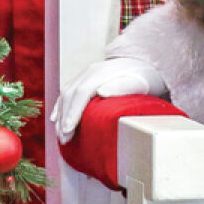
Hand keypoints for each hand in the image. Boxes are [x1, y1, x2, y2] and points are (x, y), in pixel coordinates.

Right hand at [51, 57, 166, 143]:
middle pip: (70, 94)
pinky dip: (60, 106)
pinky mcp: (85, 77)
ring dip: (61, 114)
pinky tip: (56, 119)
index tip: (68, 130)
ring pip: (66, 93)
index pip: (81, 92)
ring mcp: (87, 73)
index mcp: (103, 72)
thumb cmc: (145, 78)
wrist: (147, 64)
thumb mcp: (139, 83)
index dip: (73, 112)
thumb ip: (122, 87)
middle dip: (65, 118)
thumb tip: (101, 92)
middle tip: (65, 139)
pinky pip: (67, 91)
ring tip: (62, 135)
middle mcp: (91, 70)